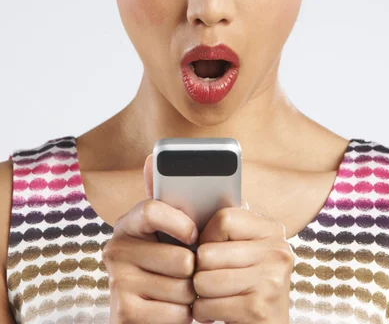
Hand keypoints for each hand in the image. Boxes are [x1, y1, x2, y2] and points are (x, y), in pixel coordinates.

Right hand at [101, 154, 197, 323]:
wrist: (148, 316)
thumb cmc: (168, 266)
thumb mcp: (170, 232)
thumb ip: (169, 198)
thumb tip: (150, 157)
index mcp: (128, 223)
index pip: (151, 210)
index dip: (180, 223)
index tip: (194, 235)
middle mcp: (115, 249)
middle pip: (179, 257)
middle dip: (194, 270)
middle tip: (189, 272)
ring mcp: (117, 282)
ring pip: (182, 287)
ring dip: (191, 295)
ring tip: (181, 292)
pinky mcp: (124, 313)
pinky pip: (177, 314)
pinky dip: (183, 317)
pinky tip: (172, 310)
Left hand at [191, 205, 294, 323]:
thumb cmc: (249, 286)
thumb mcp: (246, 251)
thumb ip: (227, 232)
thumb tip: (188, 223)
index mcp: (272, 231)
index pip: (224, 219)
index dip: (207, 236)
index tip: (210, 252)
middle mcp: (277, 252)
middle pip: (208, 252)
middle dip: (200, 271)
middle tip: (211, 281)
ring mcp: (270, 280)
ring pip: (203, 280)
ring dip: (200, 294)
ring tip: (213, 296)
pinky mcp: (257, 309)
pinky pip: (206, 305)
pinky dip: (203, 312)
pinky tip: (216, 311)